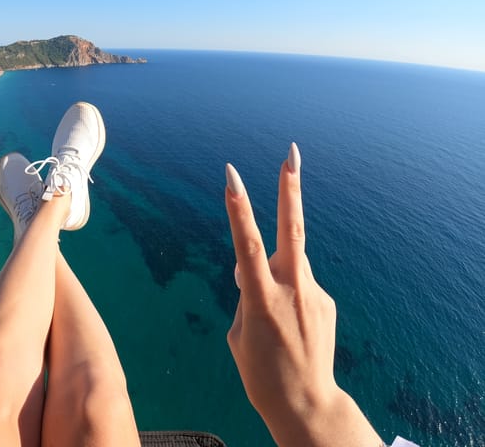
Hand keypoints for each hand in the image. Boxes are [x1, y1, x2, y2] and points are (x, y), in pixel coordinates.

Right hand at [224, 144, 381, 446]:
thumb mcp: (239, 332)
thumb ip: (246, 291)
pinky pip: (299, 285)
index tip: (230, 174)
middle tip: (292, 152)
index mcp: (262, 298)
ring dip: (276, 271)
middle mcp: (292, 289)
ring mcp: (313, 294)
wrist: (306, 405)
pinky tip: (288, 328)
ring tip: (273, 318)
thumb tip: (251, 265)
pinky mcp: (326, 303)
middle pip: (292, 230)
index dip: (237, 207)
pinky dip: (287, 295)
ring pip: (290, 262)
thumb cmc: (260, 372)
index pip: (246, 243)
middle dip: (290, 188)